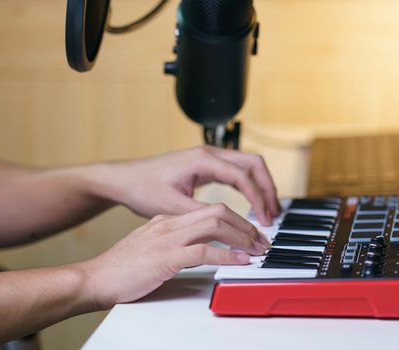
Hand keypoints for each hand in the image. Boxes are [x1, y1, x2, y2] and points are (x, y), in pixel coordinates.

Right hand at [78, 204, 269, 307]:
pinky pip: (203, 251)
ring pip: (214, 225)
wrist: (95, 278)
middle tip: (261, 239)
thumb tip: (194, 244)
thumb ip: (170, 239)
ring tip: (256, 249)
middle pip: (218, 211)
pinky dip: (227, 255)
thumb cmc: (120, 267)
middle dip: (244, 224)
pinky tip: (240, 261)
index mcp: (167, 220)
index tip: (249, 233)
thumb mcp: (149, 245)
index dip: (235, 219)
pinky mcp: (165, 258)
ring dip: (241, 236)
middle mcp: (170, 224)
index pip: (210, 210)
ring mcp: (167, 239)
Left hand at [85, 146, 280, 225]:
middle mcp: (209, 154)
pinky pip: (237, 172)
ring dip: (261, 186)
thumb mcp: (172, 206)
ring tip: (268, 211)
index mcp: (202, 159)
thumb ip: (203, 215)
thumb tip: (229, 225)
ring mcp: (208, 158)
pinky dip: (249, 186)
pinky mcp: (206, 166)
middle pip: (253, 164)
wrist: (125, 180)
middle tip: (273, 214)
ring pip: (248, 166)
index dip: (258, 198)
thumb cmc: (142, 188)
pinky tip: (252, 204)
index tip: (264, 220)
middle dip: (268, 188)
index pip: (243, 176)